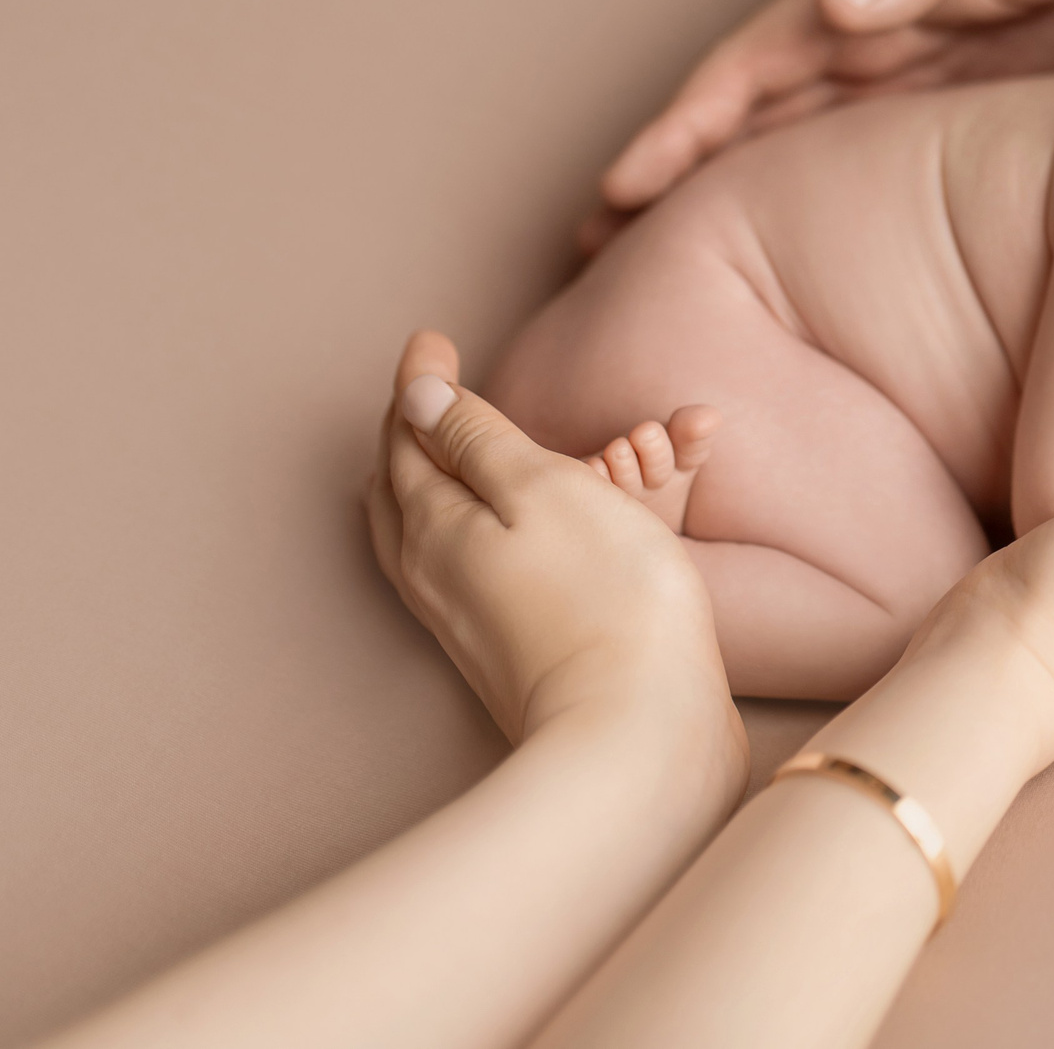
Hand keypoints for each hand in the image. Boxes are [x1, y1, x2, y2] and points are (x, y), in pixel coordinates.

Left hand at [365, 331, 740, 768]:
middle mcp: (432, 571)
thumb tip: (415, 395)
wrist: (635, 732)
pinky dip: (457, 524)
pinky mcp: (503, 648)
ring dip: (426, 478)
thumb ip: (476, 438)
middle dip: (410, 429)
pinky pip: (455, 566)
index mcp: (434, 522)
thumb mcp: (542, 489)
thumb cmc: (605, 597)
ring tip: (441, 449)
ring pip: (418, 530)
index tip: (432, 340)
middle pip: (399, 485)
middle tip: (428, 389)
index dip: (421, 381)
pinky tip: (483, 531)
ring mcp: (463, 617)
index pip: (409, 432)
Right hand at [587, 0, 1053, 245]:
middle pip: (738, 123)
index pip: (744, 72)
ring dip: (716, 200)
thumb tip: (839, 6)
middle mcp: (849, 41)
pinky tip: (771, 248)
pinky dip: (800, 201)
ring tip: (645, 262)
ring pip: (783, 149)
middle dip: (665, 178)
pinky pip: (852, 162)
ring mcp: (886, 75)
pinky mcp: (935, 101)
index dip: (683, 127)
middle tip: (588, 251)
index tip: (622, 186)